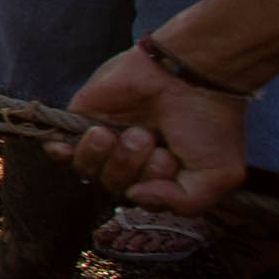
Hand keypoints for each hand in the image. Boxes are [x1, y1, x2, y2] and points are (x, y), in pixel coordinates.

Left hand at [53, 44, 246, 213]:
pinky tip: (88, 142)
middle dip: (133, 168)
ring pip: (88, 172)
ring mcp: (106, 141)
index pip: (141, 202)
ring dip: (111, 156)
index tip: (169, 159)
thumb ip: (184, 203)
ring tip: (133, 131)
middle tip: (150, 138)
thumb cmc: (209, 123)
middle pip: (112, 188)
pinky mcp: (84, 120)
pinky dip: (64, 152)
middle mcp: (131, 162)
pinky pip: (61, 152)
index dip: (152, 191)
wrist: (190, 74)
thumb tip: (133, 197)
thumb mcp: (218, 176)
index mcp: (161, 177)